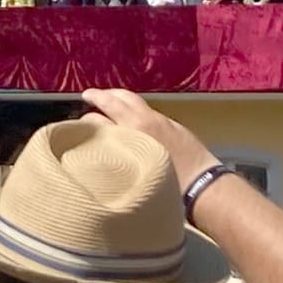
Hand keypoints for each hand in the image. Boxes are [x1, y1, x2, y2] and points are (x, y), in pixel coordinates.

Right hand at [81, 88, 219, 188]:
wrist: (205, 187)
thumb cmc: (168, 186)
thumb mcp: (133, 172)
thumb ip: (116, 154)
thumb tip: (103, 149)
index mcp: (131, 131)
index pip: (99, 117)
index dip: (86, 119)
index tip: (78, 123)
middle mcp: (144, 120)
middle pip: (117, 99)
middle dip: (100, 95)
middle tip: (89, 96)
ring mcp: (161, 120)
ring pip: (134, 100)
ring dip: (118, 98)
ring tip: (108, 100)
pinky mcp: (174, 125)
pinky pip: (148, 109)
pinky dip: (135, 108)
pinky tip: (133, 118)